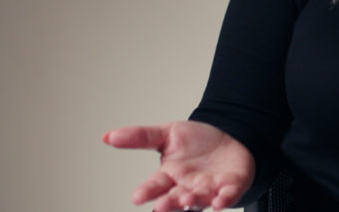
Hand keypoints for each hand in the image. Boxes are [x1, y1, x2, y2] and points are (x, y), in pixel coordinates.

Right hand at [104, 120, 254, 210]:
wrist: (230, 135)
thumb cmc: (197, 140)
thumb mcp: (168, 133)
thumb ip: (140, 137)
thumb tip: (107, 136)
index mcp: (169, 176)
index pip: (155, 186)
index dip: (147, 192)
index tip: (137, 197)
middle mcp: (187, 188)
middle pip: (175, 199)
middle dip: (169, 204)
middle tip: (161, 206)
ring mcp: (209, 189)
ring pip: (199, 200)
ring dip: (193, 202)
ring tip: (188, 200)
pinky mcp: (231, 187)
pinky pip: (228, 196)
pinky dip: (224, 199)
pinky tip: (220, 202)